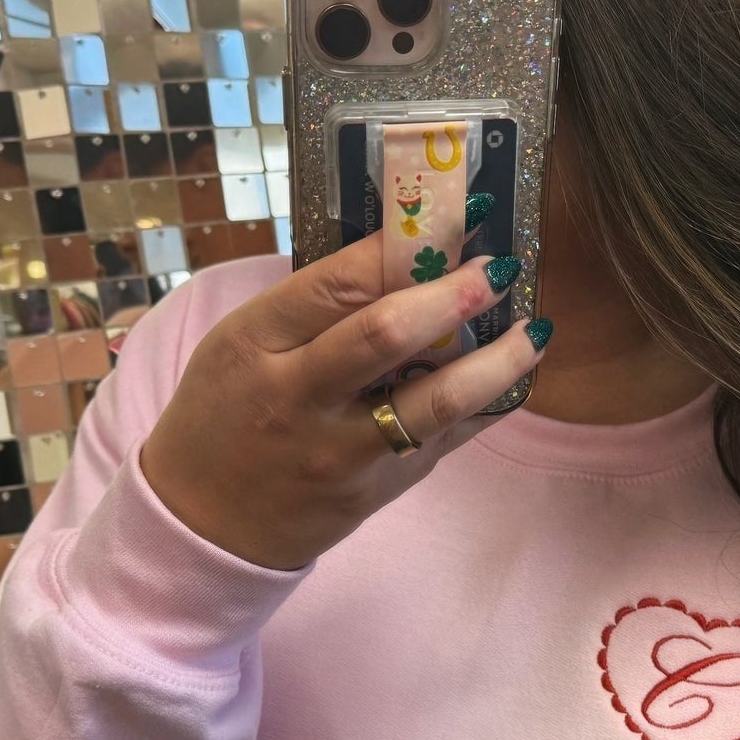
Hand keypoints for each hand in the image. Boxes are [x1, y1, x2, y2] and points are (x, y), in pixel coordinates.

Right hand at [140, 234, 546, 570]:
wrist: (205, 524)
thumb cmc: (225, 415)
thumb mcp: (243, 345)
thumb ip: (313, 306)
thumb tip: (407, 252)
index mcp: (255, 342)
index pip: (339, 280)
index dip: (405, 242)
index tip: (459, 215)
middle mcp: (298, 396)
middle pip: (387, 334)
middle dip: (456, 293)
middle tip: (502, 266)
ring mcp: (341, 451)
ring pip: (435, 401)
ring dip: (497, 362)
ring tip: (534, 330)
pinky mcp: (377, 489)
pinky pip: (445, 441)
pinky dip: (486, 405)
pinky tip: (513, 379)